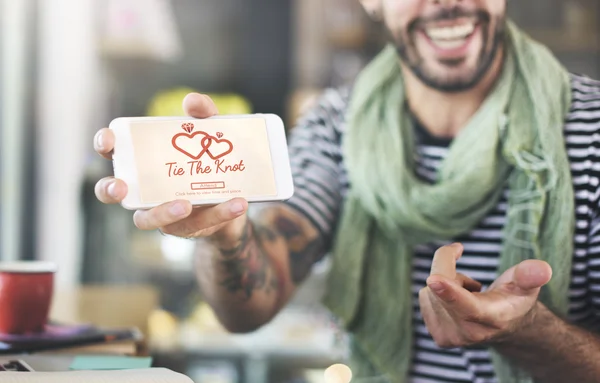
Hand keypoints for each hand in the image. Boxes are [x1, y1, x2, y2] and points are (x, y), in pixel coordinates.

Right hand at [93, 93, 247, 243]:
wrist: (236, 195)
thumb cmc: (209, 160)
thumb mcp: (210, 134)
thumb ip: (203, 115)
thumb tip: (192, 101)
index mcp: (142, 161)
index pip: (114, 152)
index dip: (104, 144)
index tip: (109, 140)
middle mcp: (143, 188)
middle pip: (111, 192)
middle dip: (110, 189)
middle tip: (121, 187)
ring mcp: (161, 211)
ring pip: (146, 219)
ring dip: (162, 212)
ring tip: (187, 204)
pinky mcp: (186, 227)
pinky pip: (198, 223)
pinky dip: (220, 213)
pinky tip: (237, 203)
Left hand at [419, 243, 552, 347]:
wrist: (506, 326)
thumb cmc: (514, 298)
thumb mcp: (526, 284)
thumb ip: (530, 275)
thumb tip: (542, 269)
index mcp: (492, 318)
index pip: (467, 305)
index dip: (449, 291)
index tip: (433, 279)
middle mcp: (469, 333)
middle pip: (440, 285)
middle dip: (449, 267)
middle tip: (472, 279)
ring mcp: (450, 338)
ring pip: (430, 290)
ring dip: (446, 282)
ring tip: (469, 294)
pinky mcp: (437, 336)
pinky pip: (425, 297)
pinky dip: (437, 292)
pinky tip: (457, 301)